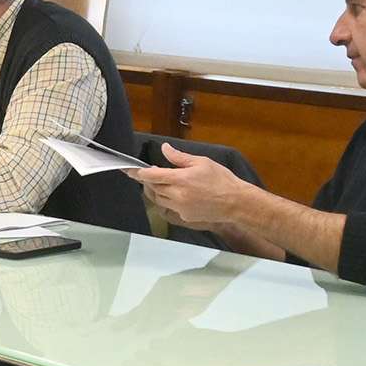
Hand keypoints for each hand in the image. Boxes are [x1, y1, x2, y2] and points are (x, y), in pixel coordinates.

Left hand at [131, 143, 247, 231]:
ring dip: (156, 191)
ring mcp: (179, 207)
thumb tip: (164, 148)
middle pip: (153, 188)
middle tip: (147, 174)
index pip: (151, 176)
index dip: (138, 173)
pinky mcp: (184, 216)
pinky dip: (168, 200)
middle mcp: (177, 195)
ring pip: (158, 199)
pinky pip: (169, 207)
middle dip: (147, 181)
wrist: (235, 202)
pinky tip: (175, 194)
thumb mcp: (201, 162)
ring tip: (159, 183)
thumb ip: (179, 157)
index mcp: (180, 179)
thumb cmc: (221, 179)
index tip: (129, 170)